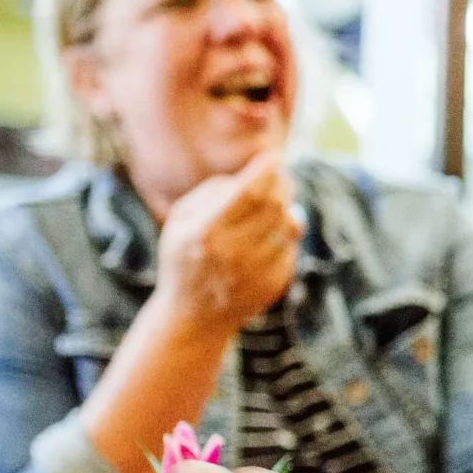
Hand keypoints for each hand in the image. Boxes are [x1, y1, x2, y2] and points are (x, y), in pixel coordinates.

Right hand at [153, 149, 300, 335]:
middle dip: (281, 183)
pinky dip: (287, 232)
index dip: (264, 171)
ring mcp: (255, 271)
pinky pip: (291, 246)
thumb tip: (257, 174)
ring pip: (287, 224)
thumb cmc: (185, 257)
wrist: (194, 316)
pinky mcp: (274, 283)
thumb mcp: (182, 220)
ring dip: (287, 206)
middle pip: (272, 204)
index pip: (246, 193)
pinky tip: (273, 231)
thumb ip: (213, 191)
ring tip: (277, 199)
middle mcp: (231, 253)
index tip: (273, 156)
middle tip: (281, 175)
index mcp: (204, 232)